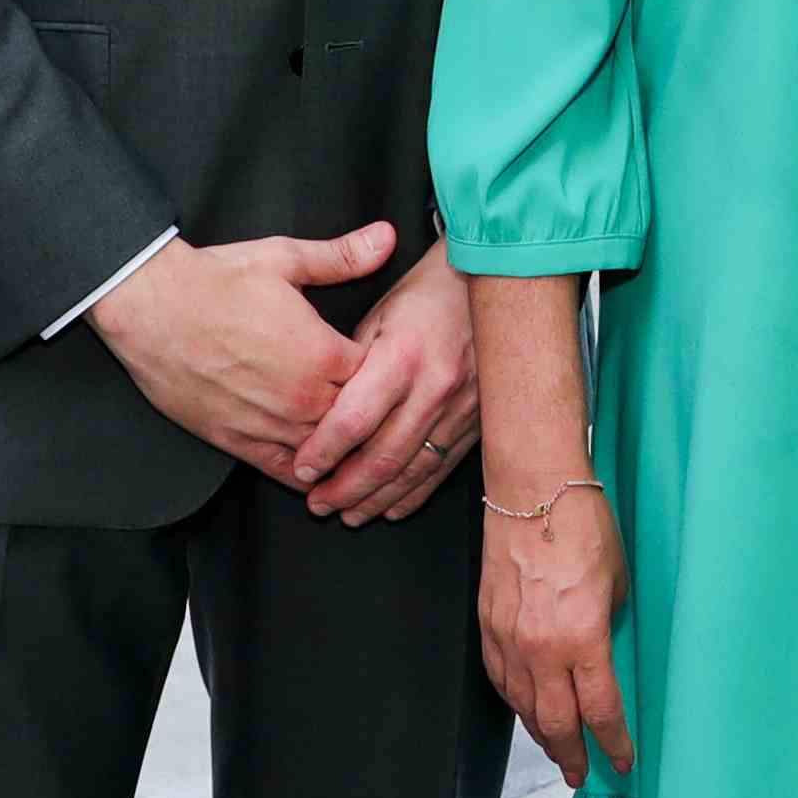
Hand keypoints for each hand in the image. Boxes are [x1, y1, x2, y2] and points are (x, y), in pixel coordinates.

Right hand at [87, 222, 393, 484]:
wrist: (150, 307)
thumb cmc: (215, 281)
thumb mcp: (284, 259)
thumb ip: (341, 256)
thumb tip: (387, 237)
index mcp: (322, 352)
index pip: (379, 377)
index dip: (387, 373)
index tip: (390, 368)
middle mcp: (302, 396)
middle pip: (358, 421)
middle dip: (370, 415)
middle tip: (383, 415)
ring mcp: (270, 424)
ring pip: (327, 452)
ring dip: (343, 450)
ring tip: (360, 450)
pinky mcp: (238, 442)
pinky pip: (286, 472)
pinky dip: (307, 476)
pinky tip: (320, 475)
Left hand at [289, 238, 479, 525]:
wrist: (496, 283)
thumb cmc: (429, 293)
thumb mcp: (381, 313)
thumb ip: (352, 364)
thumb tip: (322, 411)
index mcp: (403, 357)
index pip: (354, 420)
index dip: (323, 451)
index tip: (301, 470)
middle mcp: (435, 388)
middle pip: (383, 456)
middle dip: (345, 488)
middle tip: (316, 503)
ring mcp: (461, 409)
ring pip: (413, 471)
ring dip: (375, 499)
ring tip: (347, 513)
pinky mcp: (477, 421)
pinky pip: (441, 468)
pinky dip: (413, 494)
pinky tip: (390, 507)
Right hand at [480, 480, 632, 785]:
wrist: (532, 487)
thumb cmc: (583, 525)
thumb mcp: (617, 581)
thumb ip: (608, 625)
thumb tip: (601, 650)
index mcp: (583, 639)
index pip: (599, 711)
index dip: (613, 745)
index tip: (622, 764)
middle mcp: (541, 648)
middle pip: (555, 723)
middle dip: (570, 755)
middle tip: (579, 774)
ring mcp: (508, 638)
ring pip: (522, 706)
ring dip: (540, 733)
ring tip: (555, 748)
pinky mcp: (487, 623)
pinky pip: (498, 678)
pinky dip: (513, 701)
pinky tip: (523, 708)